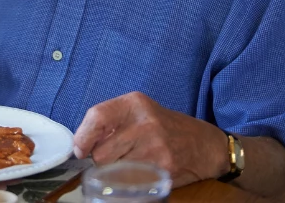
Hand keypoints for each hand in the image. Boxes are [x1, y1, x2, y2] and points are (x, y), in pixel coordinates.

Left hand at [73, 92, 227, 187]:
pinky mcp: (163, 169)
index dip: (83, 137)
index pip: (97, 117)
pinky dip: (129, 181)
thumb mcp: (140, 112)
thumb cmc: (166, 128)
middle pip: (101, 152)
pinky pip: (130, 181)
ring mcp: (155, 148)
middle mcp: (145, 123)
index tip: (79, 149)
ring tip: (129, 163)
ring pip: (113, 170)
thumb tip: (81, 142)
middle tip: (115, 157)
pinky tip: (139, 173)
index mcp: (135, 103)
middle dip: (102, 159)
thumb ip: (111, 121)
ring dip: (115, 171)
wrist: (205, 145)